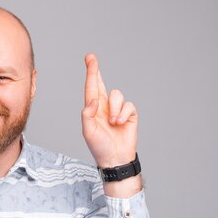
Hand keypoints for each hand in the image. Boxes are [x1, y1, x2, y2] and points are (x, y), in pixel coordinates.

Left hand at [81, 53, 137, 167]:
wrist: (115, 158)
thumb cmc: (99, 146)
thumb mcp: (88, 131)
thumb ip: (87, 114)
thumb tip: (93, 100)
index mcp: (93, 109)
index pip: (91, 88)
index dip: (91, 73)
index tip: (89, 58)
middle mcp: (104, 106)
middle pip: (101, 84)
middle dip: (96, 71)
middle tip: (91, 58)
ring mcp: (117, 110)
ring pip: (116, 94)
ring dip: (114, 108)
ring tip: (113, 123)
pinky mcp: (129, 115)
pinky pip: (128, 105)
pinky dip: (123, 114)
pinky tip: (120, 123)